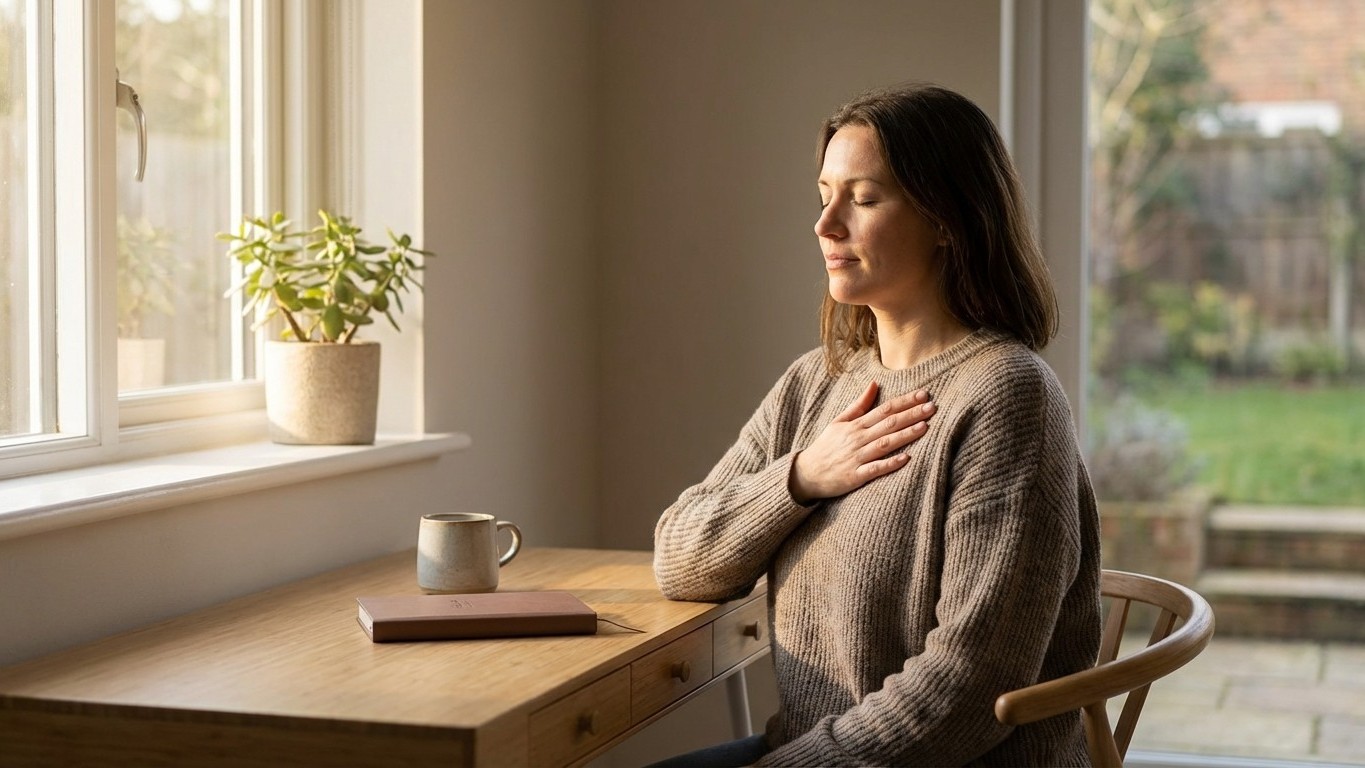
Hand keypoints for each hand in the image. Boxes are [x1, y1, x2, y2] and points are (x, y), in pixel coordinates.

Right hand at [789, 382, 934, 503]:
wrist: (806, 474)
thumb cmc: (826, 447)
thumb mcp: (838, 422)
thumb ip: (858, 405)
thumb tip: (874, 384)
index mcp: (855, 425)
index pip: (884, 409)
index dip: (905, 402)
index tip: (924, 395)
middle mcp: (857, 439)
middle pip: (888, 424)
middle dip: (911, 415)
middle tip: (932, 407)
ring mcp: (857, 458)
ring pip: (885, 444)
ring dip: (905, 435)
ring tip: (925, 426)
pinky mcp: (855, 476)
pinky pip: (875, 469)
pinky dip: (890, 463)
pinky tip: (906, 458)